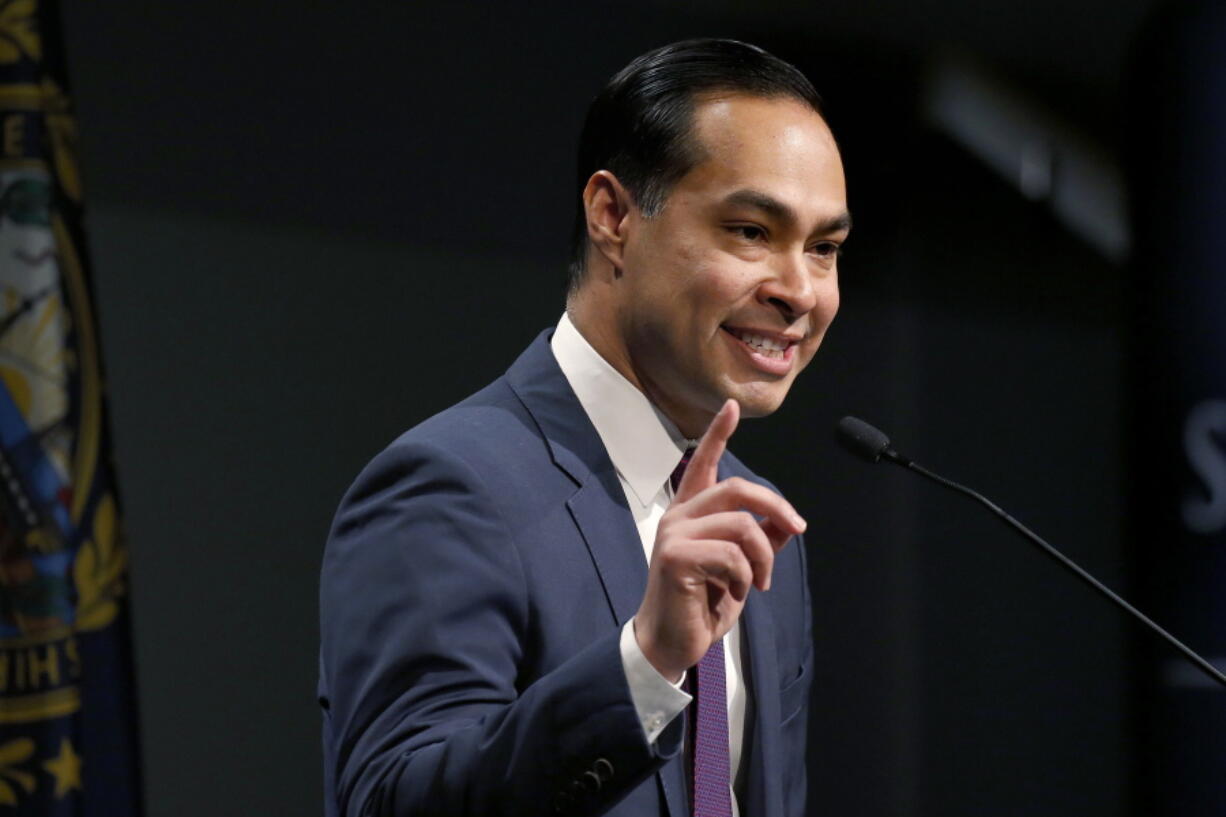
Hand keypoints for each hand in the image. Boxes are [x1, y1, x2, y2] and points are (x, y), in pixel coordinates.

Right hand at [633, 399, 806, 681]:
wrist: (673, 642)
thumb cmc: (703, 604)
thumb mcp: (741, 569)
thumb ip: (762, 541)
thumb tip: (790, 523)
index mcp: (691, 513)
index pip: (703, 464)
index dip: (718, 433)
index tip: (732, 406)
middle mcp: (679, 517)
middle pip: (738, 488)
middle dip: (777, 507)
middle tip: (798, 529)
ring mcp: (674, 534)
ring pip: (742, 524)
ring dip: (763, 557)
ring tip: (759, 581)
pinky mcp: (675, 557)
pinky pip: (731, 554)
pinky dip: (746, 576)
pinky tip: (738, 592)